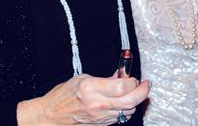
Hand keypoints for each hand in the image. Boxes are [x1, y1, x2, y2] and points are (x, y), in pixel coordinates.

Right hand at [17, 74, 150, 124]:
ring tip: (134, 92)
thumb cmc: (62, 96)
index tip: (135, 76)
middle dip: (143, 92)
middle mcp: (98, 104)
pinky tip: (124, 102)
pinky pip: (121, 118)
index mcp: (92, 88)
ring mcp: (101, 117)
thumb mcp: (83, 79)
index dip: (133, 80)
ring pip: (129, 111)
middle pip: (131, 101)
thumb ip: (104, 78)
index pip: (123, 85)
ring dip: (135, 101)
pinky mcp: (102, 125)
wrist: (51, 117)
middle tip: (146, 85)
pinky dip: (126, 109)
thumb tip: (121, 75)